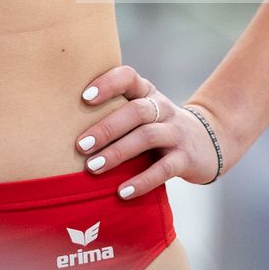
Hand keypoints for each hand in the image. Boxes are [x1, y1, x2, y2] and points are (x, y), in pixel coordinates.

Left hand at [74, 64, 223, 199]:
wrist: (207, 143)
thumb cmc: (157, 128)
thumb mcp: (141, 114)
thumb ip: (114, 113)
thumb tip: (62, 125)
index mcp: (147, 93)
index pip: (129, 77)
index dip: (108, 83)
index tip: (84, 98)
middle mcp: (162, 108)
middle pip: (135, 111)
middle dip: (106, 128)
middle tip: (79, 146)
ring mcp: (176, 132)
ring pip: (147, 137)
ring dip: (117, 153)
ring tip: (93, 168)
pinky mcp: (185, 158)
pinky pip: (164, 168)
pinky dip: (142, 181)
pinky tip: (122, 192)